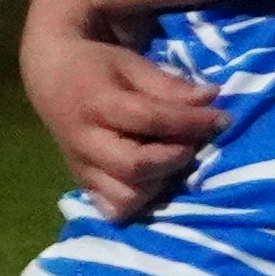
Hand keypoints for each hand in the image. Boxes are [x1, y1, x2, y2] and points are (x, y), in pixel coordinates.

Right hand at [23, 11, 220, 218]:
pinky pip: (113, 209)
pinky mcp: (84, 184)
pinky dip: (140, 203)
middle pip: (135, 167)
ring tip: (171, 161)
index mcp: (97, 104)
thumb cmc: (99, 68)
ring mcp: (82, 168)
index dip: (191, 122)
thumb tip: (212, 98)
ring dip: (159, 185)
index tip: (223, 119)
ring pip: (126, 197)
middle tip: (192, 143)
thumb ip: (170, 87)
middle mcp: (85, 142)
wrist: (51, 77)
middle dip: (174, 157)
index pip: (150, 119)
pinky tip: (154, 183)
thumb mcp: (133, 65)